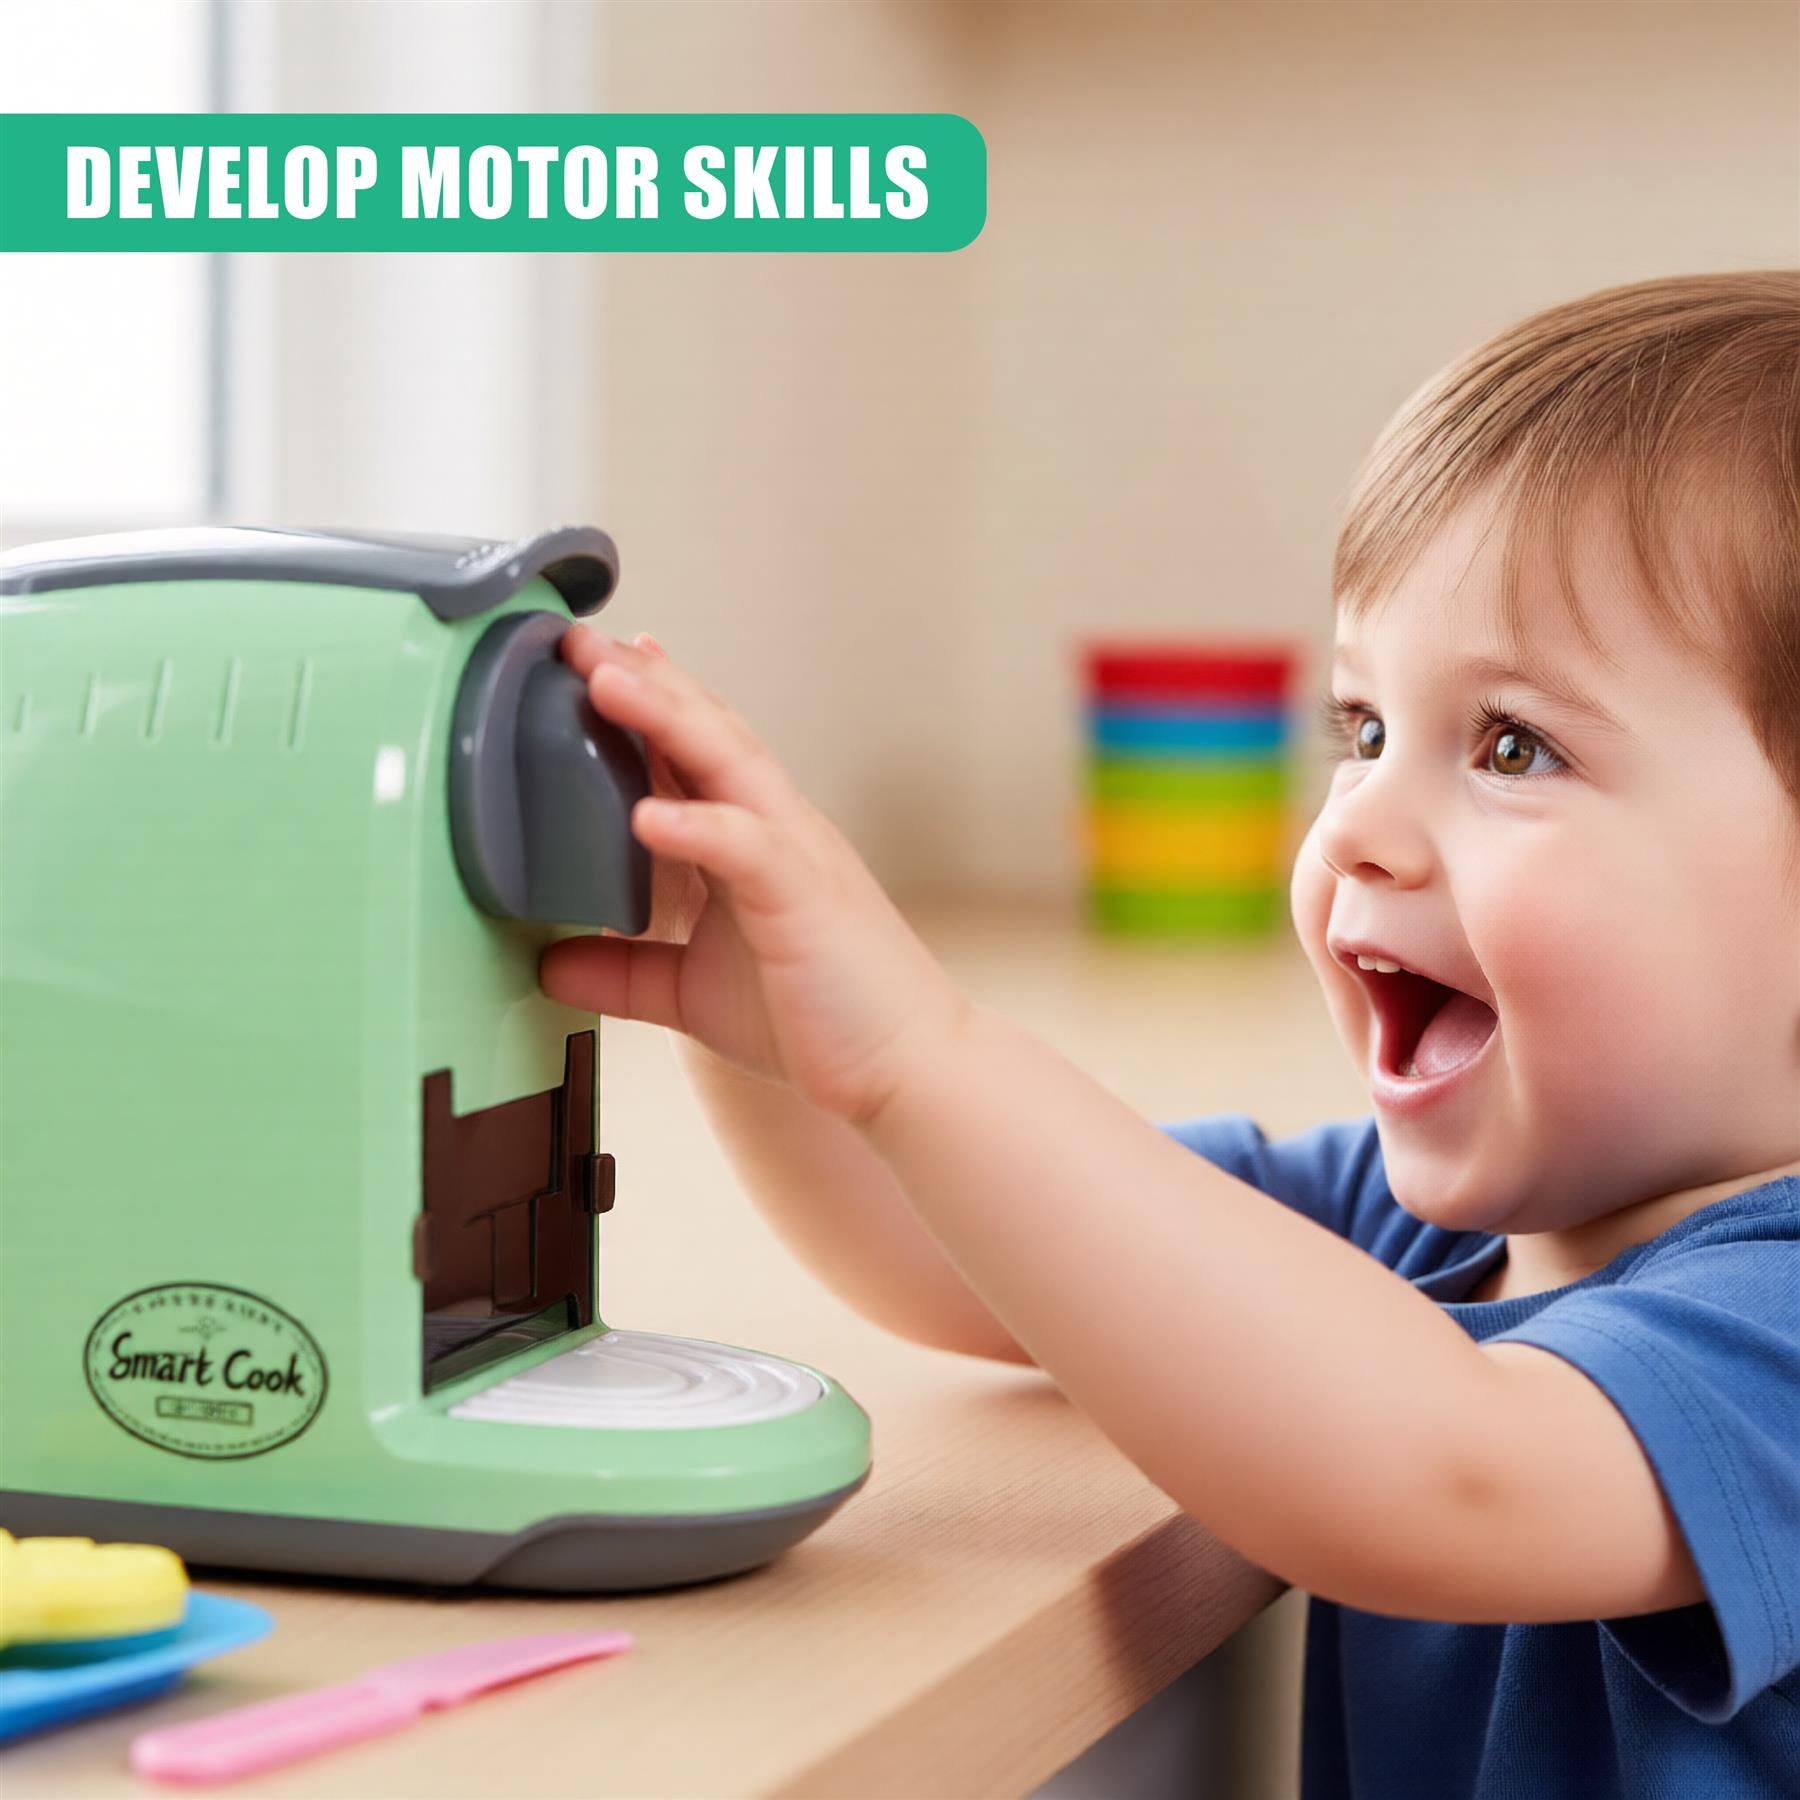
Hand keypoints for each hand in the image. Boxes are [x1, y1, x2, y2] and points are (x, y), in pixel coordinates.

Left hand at [538, 628, 970, 1123]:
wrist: (909, 1068)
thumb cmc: (822, 1020)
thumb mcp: (694, 993)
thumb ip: (625, 973)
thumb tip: (548, 965)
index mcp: (754, 842)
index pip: (697, 752)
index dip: (650, 700)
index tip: (600, 657)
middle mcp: (777, 830)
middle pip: (707, 732)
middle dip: (643, 681)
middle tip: (580, 638)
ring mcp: (795, 855)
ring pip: (730, 764)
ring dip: (666, 717)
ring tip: (605, 680)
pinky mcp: (804, 898)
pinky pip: (748, 848)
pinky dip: (698, 826)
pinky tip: (647, 815)